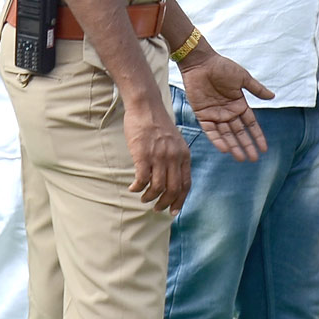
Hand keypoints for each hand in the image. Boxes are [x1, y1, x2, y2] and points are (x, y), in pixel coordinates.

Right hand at [124, 96, 191, 214]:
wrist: (146, 108)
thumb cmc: (158, 125)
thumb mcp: (175, 142)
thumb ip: (176, 158)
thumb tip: (172, 178)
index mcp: (184, 155)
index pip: (186, 184)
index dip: (180, 201)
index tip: (173, 211)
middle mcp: (174, 157)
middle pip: (173, 189)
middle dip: (164, 203)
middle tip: (156, 208)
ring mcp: (159, 157)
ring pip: (157, 188)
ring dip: (149, 197)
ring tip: (143, 198)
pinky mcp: (143, 155)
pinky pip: (142, 179)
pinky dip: (137, 188)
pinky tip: (132, 188)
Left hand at [179, 48, 271, 160]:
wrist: (201, 62)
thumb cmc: (222, 67)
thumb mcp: (243, 78)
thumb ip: (256, 89)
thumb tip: (273, 97)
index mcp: (239, 104)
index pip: (250, 124)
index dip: (257, 136)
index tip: (264, 148)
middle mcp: (228, 112)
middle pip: (239, 133)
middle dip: (247, 145)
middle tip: (253, 159)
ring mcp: (215, 115)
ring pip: (226, 135)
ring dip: (233, 146)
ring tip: (241, 158)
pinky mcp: (202, 115)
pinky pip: (211, 131)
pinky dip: (217, 140)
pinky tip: (225, 149)